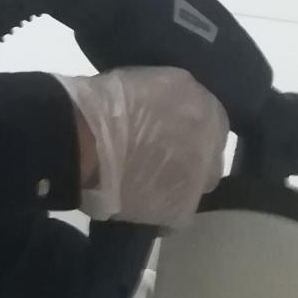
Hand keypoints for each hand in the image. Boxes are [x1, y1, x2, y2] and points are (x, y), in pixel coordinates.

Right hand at [58, 69, 229, 227]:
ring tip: (144, 185)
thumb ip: (172, 101)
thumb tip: (169, 117)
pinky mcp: (181, 210)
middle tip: (159, 162)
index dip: (189, 132)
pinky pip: (176, 215)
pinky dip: (161, 212)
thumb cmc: (108, 104)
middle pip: (208, 157)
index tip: (169, 137)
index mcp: (204, 106)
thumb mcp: (153, 82)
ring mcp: (199, 179)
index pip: (210, 125)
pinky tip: (140, 204)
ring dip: (176, 186)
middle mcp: (211, 142)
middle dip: (190, 159)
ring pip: (195, 187)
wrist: (86, 141)